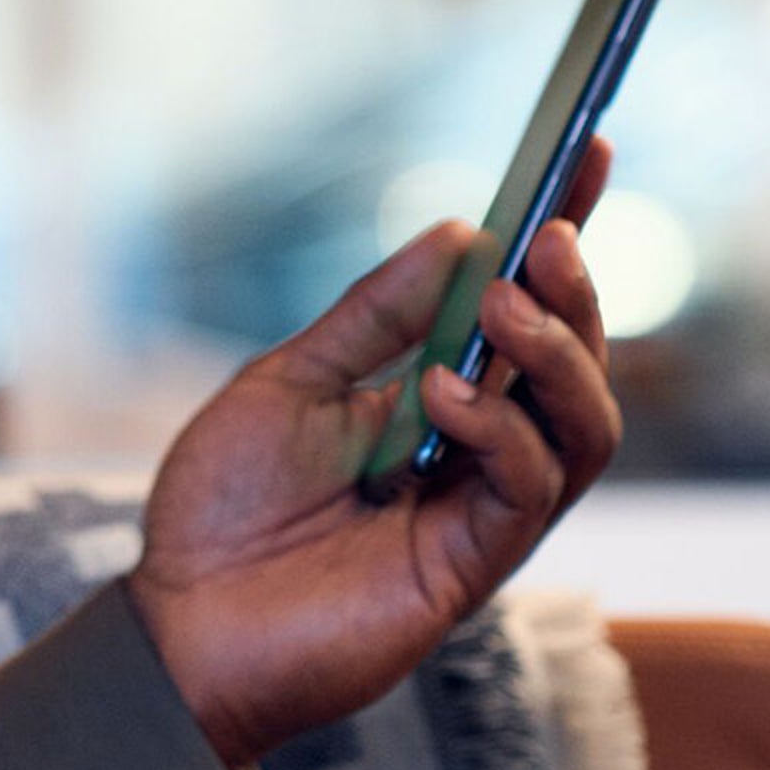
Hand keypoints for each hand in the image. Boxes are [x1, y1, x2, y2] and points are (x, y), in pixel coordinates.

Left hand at [128, 141, 618, 765]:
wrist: (179, 622)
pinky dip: (500, 429)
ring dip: (557, 354)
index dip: (562, 233)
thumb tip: (458, 229)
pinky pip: (529, 487)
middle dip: (576, 291)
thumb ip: (376, 316)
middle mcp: (477, 449)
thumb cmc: (223, 508)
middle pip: (576, 363)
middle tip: (550, 234)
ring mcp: (483, 509)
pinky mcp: (475, 564)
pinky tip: (444, 398)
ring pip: (586, 426)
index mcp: (436, 396)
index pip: (523, 308)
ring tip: (503, 309)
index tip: (589, 148)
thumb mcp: (290, 381)